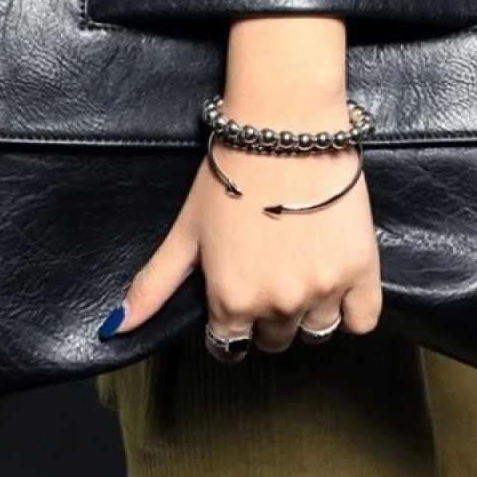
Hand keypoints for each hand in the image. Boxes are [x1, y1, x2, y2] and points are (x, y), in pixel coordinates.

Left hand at [99, 16, 381, 360]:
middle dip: (266, 315)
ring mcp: (323, 289)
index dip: (230, 324)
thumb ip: (153, 285)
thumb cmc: (230, 173)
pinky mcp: (361, 270)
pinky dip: (350, 309)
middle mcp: (277, 304)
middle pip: (274, 340)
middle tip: (268, 269)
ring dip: (306, 311)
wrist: (283, 129)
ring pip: (315, 332)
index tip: (237, 296)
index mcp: (232, 299)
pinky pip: (361, 319)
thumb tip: (115, 328)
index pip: (229, 346)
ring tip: (300, 266)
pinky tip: (334, 278)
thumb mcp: (186, 230)